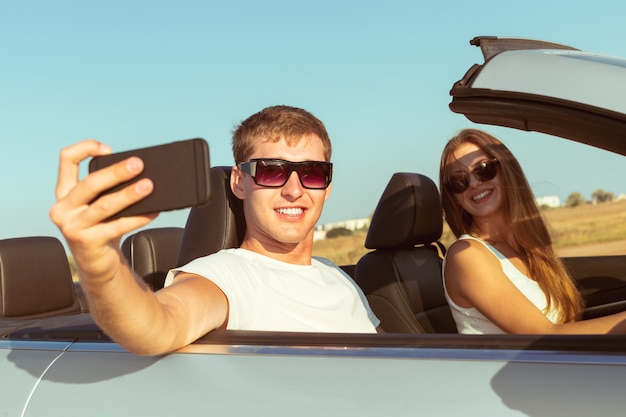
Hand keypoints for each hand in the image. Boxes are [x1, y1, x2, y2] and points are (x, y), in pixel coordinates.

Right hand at [49, 139, 157, 279]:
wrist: (96, 263)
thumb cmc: (101, 227)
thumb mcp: (96, 205)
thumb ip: (106, 189)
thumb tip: (141, 173)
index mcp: (64, 192)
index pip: (66, 159)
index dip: (85, 148)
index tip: (109, 149)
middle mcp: (63, 208)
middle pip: (91, 183)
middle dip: (116, 172)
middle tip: (138, 164)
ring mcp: (72, 226)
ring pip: (105, 205)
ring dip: (129, 195)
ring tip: (148, 186)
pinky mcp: (87, 242)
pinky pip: (117, 226)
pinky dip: (138, 218)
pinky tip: (153, 212)